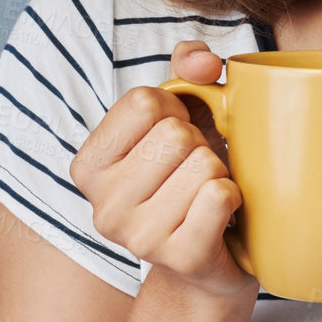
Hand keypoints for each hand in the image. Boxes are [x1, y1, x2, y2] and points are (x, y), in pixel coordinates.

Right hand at [69, 40, 255, 300]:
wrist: (211, 257)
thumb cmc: (190, 175)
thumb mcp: (182, 113)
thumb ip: (187, 67)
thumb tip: (203, 63)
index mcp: (88, 167)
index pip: (142, 102)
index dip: (174, 110)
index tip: (175, 138)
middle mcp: (103, 206)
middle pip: (176, 135)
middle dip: (200, 144)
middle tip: (194, 172)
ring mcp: (140, 238)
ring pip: (203, 165)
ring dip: (218, 172)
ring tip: (206, 193)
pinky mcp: (182, 257)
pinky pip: (219, 196)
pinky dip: (233, 195)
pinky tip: (223, 213)